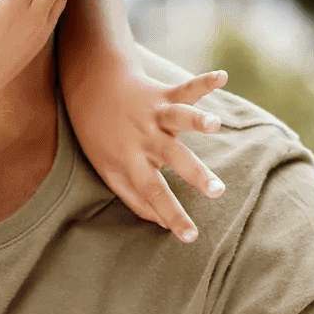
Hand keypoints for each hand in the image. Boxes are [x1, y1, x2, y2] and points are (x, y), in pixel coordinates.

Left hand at [69, 67, 229, 242]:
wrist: (90, 86)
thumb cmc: (101, 136)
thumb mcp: (108, 170)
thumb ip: (135, 198)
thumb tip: (163, 225)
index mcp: (132, 160)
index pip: (153, 194)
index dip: (172, 216)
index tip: (192, 237)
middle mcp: (146, 138)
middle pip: (173, 158)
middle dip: (196, 174)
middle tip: (217, 190)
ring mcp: (155, 114)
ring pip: (179, 118)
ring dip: (198, 120)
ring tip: (215, 124)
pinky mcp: (163, 94)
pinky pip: (185, 88)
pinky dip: (205, 82)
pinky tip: (223, 77)